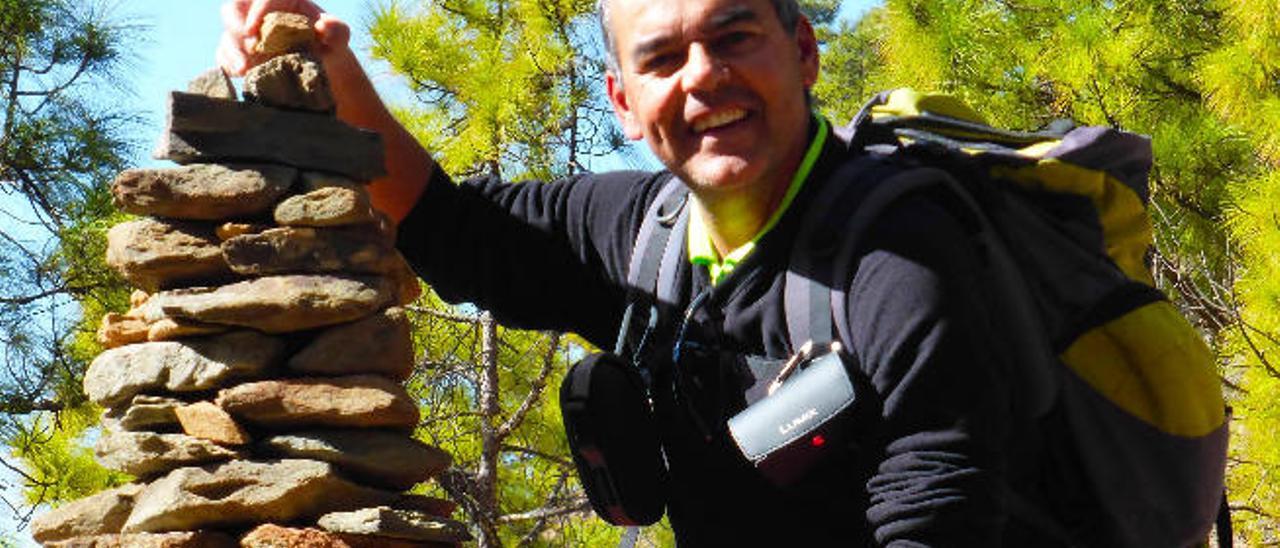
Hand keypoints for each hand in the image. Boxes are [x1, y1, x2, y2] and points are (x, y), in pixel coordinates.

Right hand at [216, 0, 350, 75]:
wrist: (322, 66)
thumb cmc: (329, 44)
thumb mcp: (339, 36)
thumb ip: (336, 29)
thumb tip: (323, 25)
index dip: (257, 9)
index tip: (255, 30)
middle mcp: (257, 11)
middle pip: (233, 8)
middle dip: (236, 26)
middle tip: (250, 46)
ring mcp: (246, 31)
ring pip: (227, 33)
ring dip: (231, 50)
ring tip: (245, 68)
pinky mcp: (239, 51)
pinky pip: (224, 54)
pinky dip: (228, 63)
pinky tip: (240, 73)